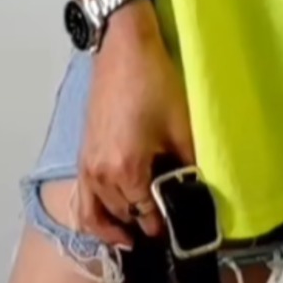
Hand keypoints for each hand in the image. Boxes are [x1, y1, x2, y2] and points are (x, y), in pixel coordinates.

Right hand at [76, 3, 195, 247]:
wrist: (124, 47)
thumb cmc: (154, 82)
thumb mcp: (181, 125)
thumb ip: (189, 166)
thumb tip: (199, 193)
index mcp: (126, 170)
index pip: (147, 215)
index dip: (166, 225)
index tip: (182, 231)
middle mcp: (100, 175)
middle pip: (124, 215)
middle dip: (144, 226)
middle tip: (167, 229)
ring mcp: (87, 165)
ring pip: (97, 214)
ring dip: (116, 227)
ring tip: (137, 234)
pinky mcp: (83, 153)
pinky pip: (83, 199)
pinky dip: (95, 215)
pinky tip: (112, 216)